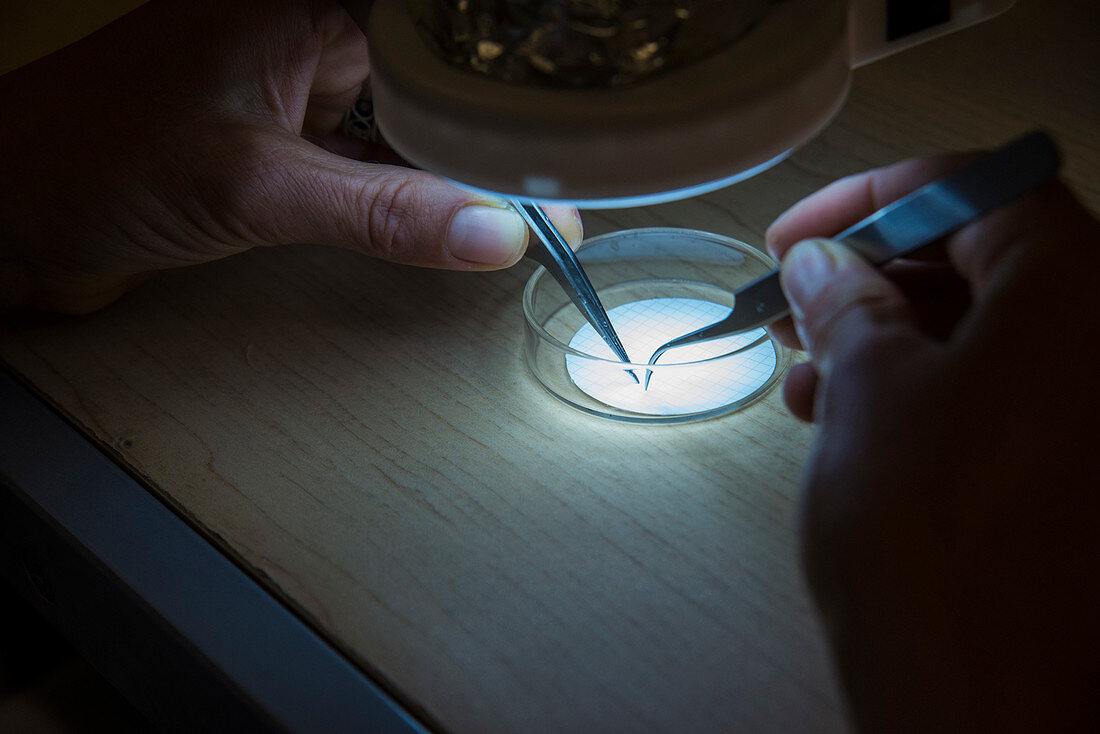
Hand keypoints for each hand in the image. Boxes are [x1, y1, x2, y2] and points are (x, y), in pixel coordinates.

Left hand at [0, 0, 579, 313]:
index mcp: (302, 1)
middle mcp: (309, 34)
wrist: (13, 220)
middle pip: (435, 73)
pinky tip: (460, 221)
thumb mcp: (254, 184)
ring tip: (533, 202)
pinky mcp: (291, 146)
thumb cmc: (90, 160)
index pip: (436, 26)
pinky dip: (416, 196)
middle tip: (566, 173)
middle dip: (493, 127)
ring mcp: (302, 92)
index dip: (505, 66)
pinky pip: (378, 164)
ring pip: (410, 123)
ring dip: (458, 168)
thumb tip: (492, 234)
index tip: (569, 113)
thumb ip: (381, 212)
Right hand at [766, 154, 1099, 730]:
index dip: (873, 200)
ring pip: (989, 330)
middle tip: (801, 295)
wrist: (987, 708)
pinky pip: (1004, 391)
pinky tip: (855, 418)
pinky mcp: (1076, 471)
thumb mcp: (866, 395)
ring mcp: (1095, 413)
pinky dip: (927, 387)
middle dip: (877, 273)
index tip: (806, 231)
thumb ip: (846, 304)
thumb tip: (825, 266)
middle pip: (988, 257)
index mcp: (1078, 295)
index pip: (978, 188)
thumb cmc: (938, 556)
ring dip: (892, 335)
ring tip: (811, 371)